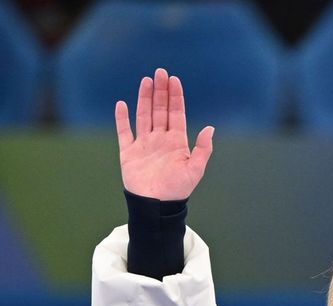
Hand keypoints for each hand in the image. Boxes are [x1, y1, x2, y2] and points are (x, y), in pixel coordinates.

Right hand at [114, 67, 213, 199]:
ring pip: (144, 116)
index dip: (175, 97)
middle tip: (161, 72)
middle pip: (160, 110)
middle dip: (161, 91)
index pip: (176, 114)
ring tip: (146, 81)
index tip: (175, 80)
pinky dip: (122, 118)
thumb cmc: (178, 190)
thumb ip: (202, 149)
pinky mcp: (129, 152)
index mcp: (176, 142)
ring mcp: (144, 144)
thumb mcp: (195, 170)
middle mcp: (160, 140)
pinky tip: (122, 104)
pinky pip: (124, 132)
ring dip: (145, 98)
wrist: (156, 206)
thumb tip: (210, 128)